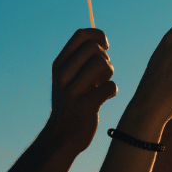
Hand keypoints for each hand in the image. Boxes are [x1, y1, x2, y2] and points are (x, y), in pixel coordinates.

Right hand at [45, 28, 116, 153]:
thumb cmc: (71, 102)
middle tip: (101, 75)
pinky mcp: (86, 105)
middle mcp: (63, 75)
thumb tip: (101, 41)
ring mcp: (73, 90)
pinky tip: (104, 99)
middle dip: (106, 59)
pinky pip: (111, 87)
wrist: (60, 137)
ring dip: (109, 74)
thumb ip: (81, 60)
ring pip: (103, 63)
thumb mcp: (69, 78)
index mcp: (59, 65)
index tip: (105, 48)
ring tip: (102, 85)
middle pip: (95, 48)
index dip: (99, 36)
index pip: (81, 34)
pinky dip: (112, 92)